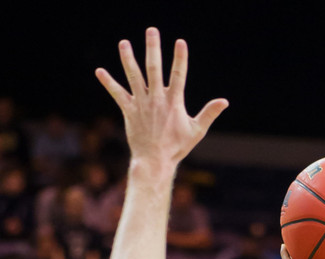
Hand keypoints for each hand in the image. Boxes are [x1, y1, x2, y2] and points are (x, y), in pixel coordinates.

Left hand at [96, 29, 227, 179]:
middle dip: (153, 49)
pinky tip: (99, 71)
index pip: (179, 75)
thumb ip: (209, 113)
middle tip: (152, 31)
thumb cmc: (177, 147)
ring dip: (128, 59)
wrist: (155, 161)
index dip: (180, 59)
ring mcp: (142, 104)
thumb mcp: (196, 131)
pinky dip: (108, 83)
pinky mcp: (129, 111)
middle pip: (154, 69)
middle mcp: (157, 100)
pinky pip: (117, 94)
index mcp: (174, 102)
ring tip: (124, 43)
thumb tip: (224, 101)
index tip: (180, 42)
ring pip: (134, 77)